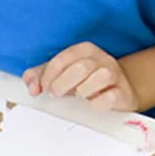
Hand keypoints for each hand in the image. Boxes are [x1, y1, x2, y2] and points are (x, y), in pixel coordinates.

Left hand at [23, 42, 139, 111]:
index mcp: (84, 50)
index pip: (62, 59)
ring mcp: (115, 75)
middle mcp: (101, 59)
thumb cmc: (84, 81)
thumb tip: (32, 87)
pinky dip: (98, 103)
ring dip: (83, 91)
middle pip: (80, 67)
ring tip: (77, 97)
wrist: (118, 90)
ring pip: (100, 77)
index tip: (42, 89)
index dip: (48, 76)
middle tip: (55, 94)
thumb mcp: (60, 74)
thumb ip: (40, 76)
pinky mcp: (123, 93)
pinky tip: (91, 105)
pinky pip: (111, 97)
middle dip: (62, 84)